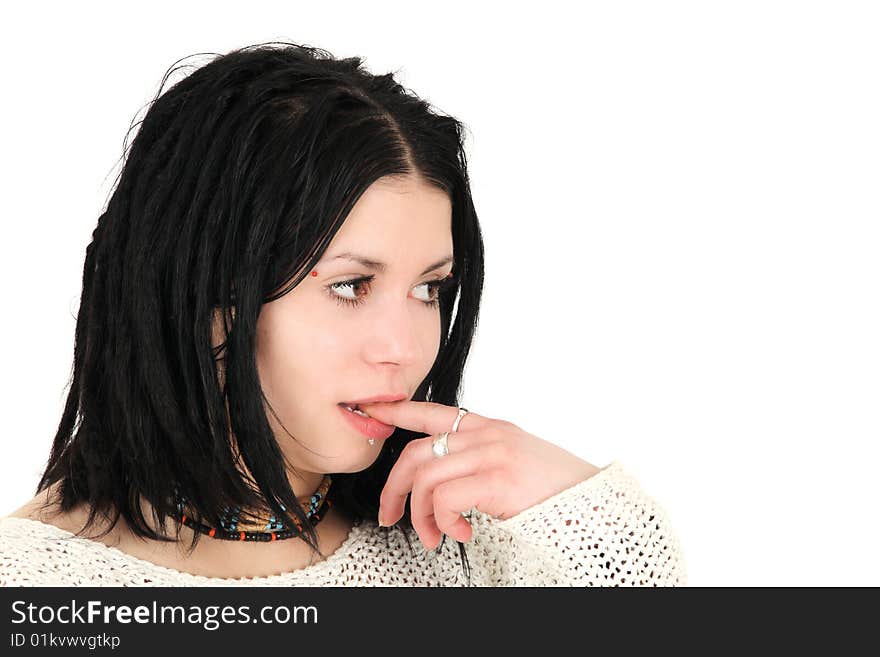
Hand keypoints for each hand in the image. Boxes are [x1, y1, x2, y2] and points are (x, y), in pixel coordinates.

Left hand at [358, 400, 601, 550]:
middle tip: (390, 516)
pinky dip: (443, 522)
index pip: (435, 411)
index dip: (400, 410)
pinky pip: (444, 498)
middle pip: (417, 452)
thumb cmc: (555, 490)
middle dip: (394, 488)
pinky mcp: (496, 479)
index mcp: (490, 427)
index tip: (375, 410)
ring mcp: (492, 454)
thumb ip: (482, 458)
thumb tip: (444, 479)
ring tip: (434, 537)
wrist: (593, 505)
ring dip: (420, 517)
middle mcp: (487, 435)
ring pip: (425, 478)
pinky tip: (461, 533)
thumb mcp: (516, 460)